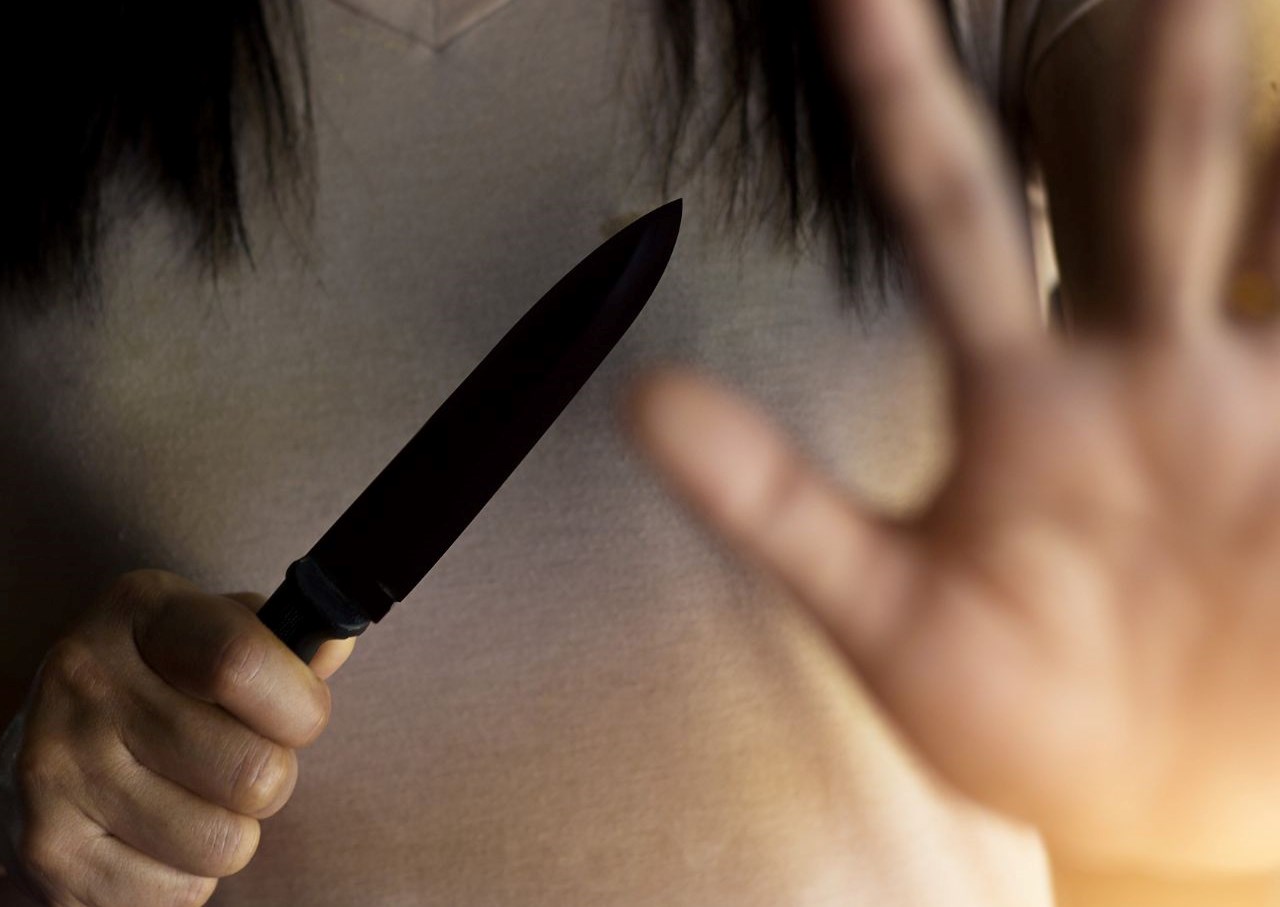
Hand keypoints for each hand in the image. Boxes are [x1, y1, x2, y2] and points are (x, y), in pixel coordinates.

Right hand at [0, 570, 353, 905]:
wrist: (19, 770)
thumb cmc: (149, 694)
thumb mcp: (203, 638)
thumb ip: (276, 641)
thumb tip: (334, 642)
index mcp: (136, 611)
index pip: (241, 661)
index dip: (298, 703)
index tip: (299, 715)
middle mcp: (85, 680)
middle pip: (252, 770)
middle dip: (270, 780)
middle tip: (237, 767)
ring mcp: (58, 770)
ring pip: (226, 843)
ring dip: (230, 834)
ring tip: (190, 802)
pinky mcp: (50, 855)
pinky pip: (182, 892)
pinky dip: (187, 880)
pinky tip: (151, 840)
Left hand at [630, 0, 1279, 876]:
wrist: (1152, 799)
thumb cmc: (1016, 704)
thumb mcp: (886, 614)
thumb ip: (774, 503)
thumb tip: (638, 398)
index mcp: (1017, 391)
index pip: (947, 211)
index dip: (897, 97)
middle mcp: (1136, 364)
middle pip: (1140, 176)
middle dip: (1145, 57)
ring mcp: (1246, 403)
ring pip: (1259, 225)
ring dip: (1238, 119)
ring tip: (1201, 5)